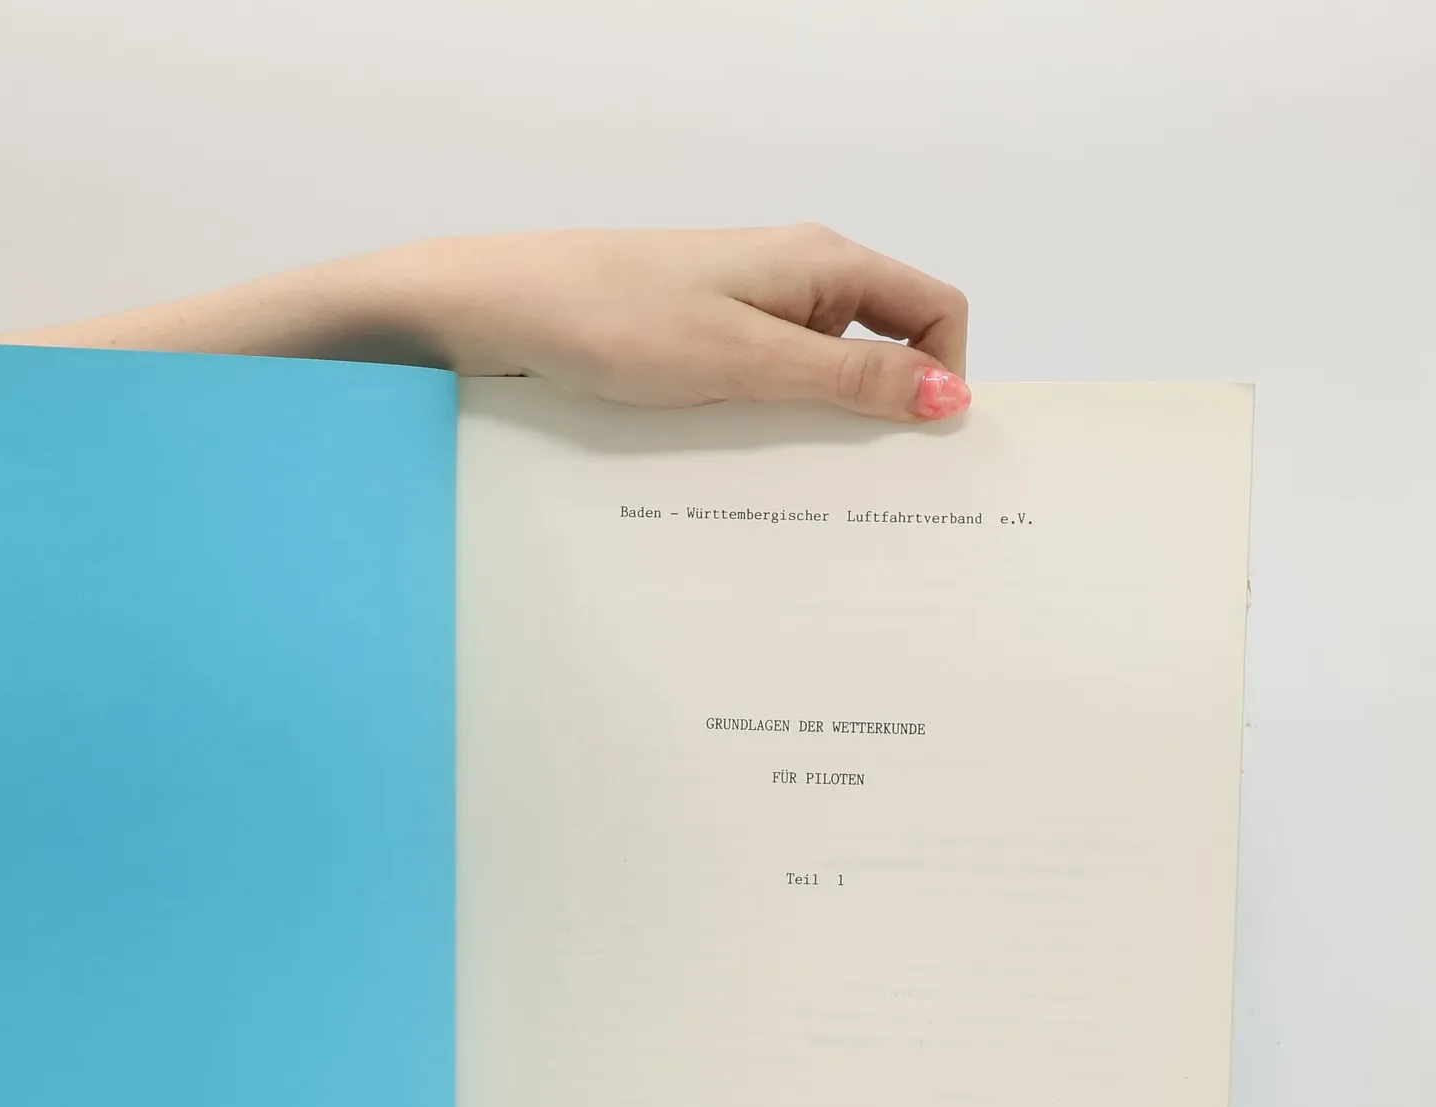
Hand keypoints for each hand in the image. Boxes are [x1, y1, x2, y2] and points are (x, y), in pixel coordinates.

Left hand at [0, 225, 969, 423]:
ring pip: (813, 382)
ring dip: (817, 439)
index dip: (946, 376)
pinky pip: (755, 396)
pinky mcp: (688, 350)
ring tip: (800, 511)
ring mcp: (735, 316)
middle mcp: (787, 282)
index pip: (933, 308)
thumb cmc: (611, 319)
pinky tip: (739, 486)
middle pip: (880, 349)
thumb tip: (948, 399)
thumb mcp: (743, 359)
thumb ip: (848, 379)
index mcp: (819, 263)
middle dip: (884, 423)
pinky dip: (763, 437)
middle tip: (872, 509)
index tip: (925, 457)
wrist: (490, 312)